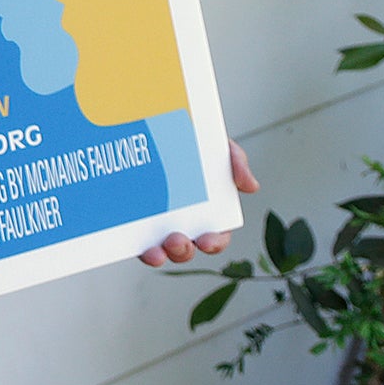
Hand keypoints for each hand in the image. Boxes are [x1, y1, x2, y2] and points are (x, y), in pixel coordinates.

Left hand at [138, 138, 259, 266]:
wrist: (161, 129)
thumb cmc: (196, 144)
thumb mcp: (219, 148)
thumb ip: (236, 163)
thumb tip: (251, 186)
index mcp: (206, 215)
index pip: (215, 237)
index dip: (214, 243)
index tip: (206, 240)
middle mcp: (182, 225)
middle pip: (185, 249)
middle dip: (182, 251)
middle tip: (176, 241)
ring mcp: (155, 225)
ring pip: (159, 251)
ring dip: (158, 255)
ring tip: (156, 250)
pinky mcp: (132, 220)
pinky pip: (133, 239)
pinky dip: (135, 244)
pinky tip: (133, 239)